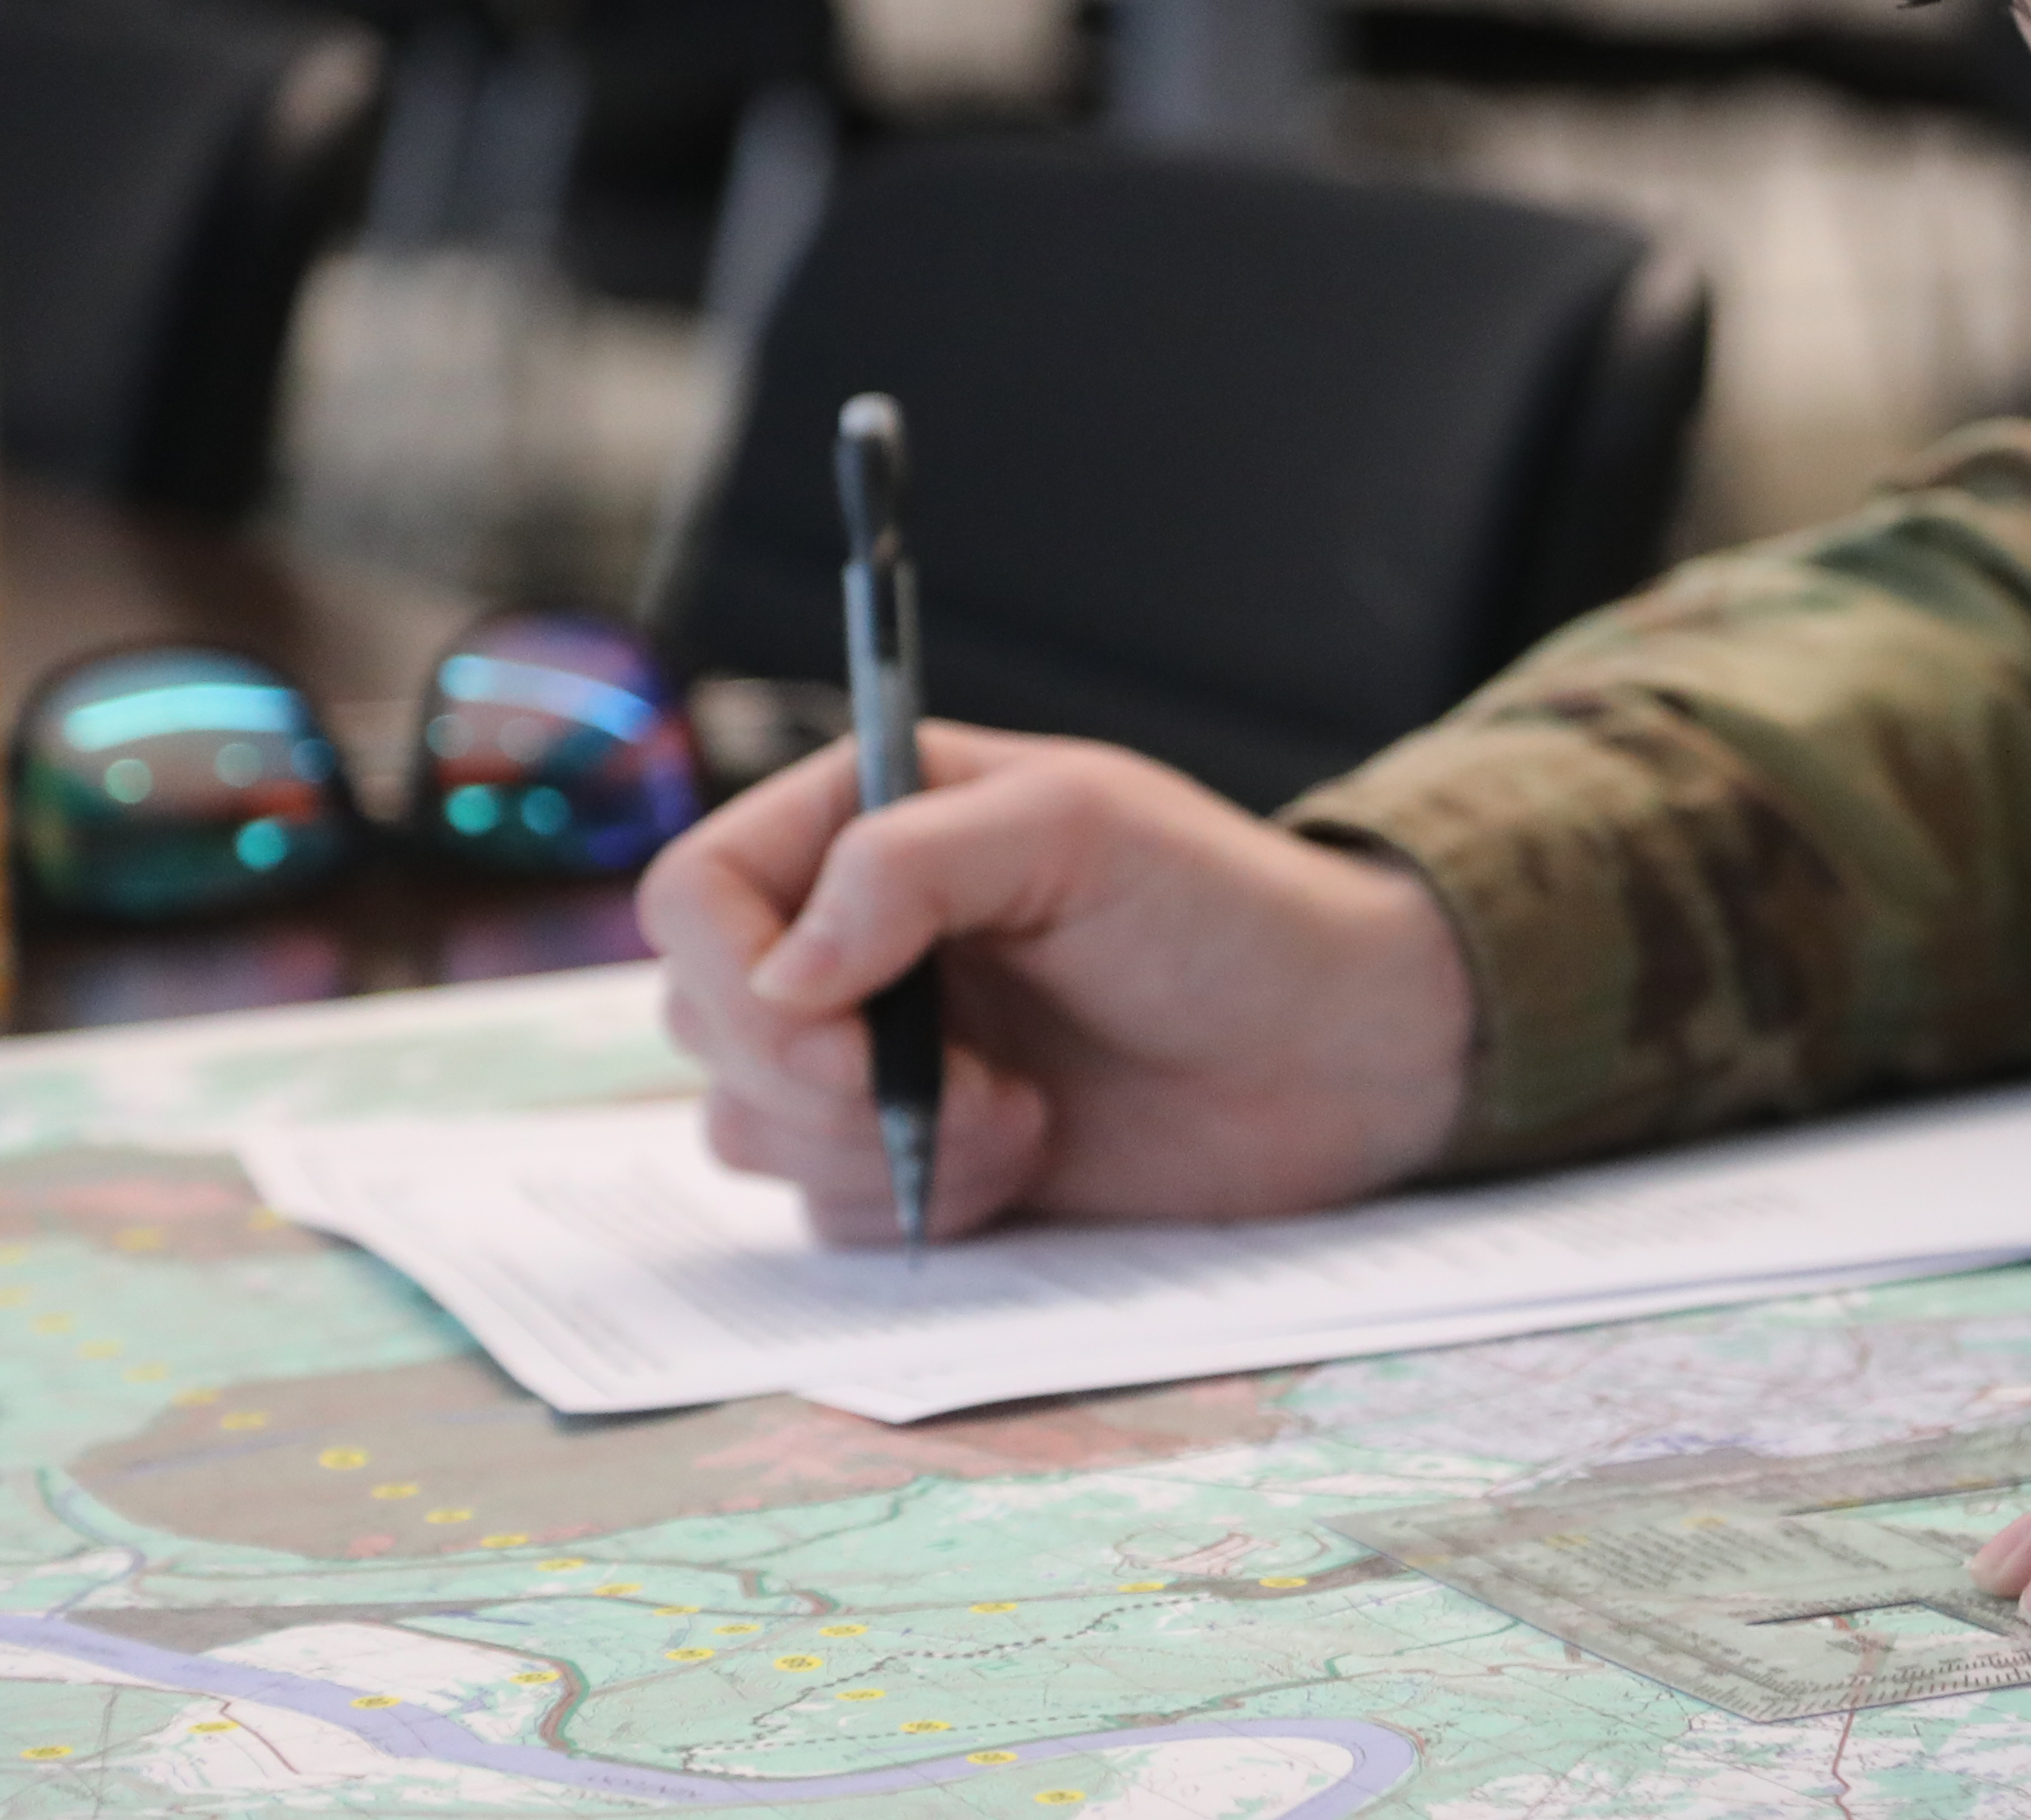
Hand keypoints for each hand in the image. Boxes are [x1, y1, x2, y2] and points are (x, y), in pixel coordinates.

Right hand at [637, 725, 1471, 1245]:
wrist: (1336, 1050)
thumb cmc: (1225, 910)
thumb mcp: (1078, 827)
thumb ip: (906, 867)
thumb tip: (780, 971)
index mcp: (868, 820)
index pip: (693, 891)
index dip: (736, 974)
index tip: (843, 1027)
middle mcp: (850, 933)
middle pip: (701, 1019)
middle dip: (815, 1080)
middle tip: (968, 1085)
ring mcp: (877, 1049)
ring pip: (746, 1127)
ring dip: (876, 1147)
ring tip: (1025, 1115)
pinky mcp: (916, 1154)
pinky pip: (824, 1209)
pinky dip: (914, 1200)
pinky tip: (1029, 1158)